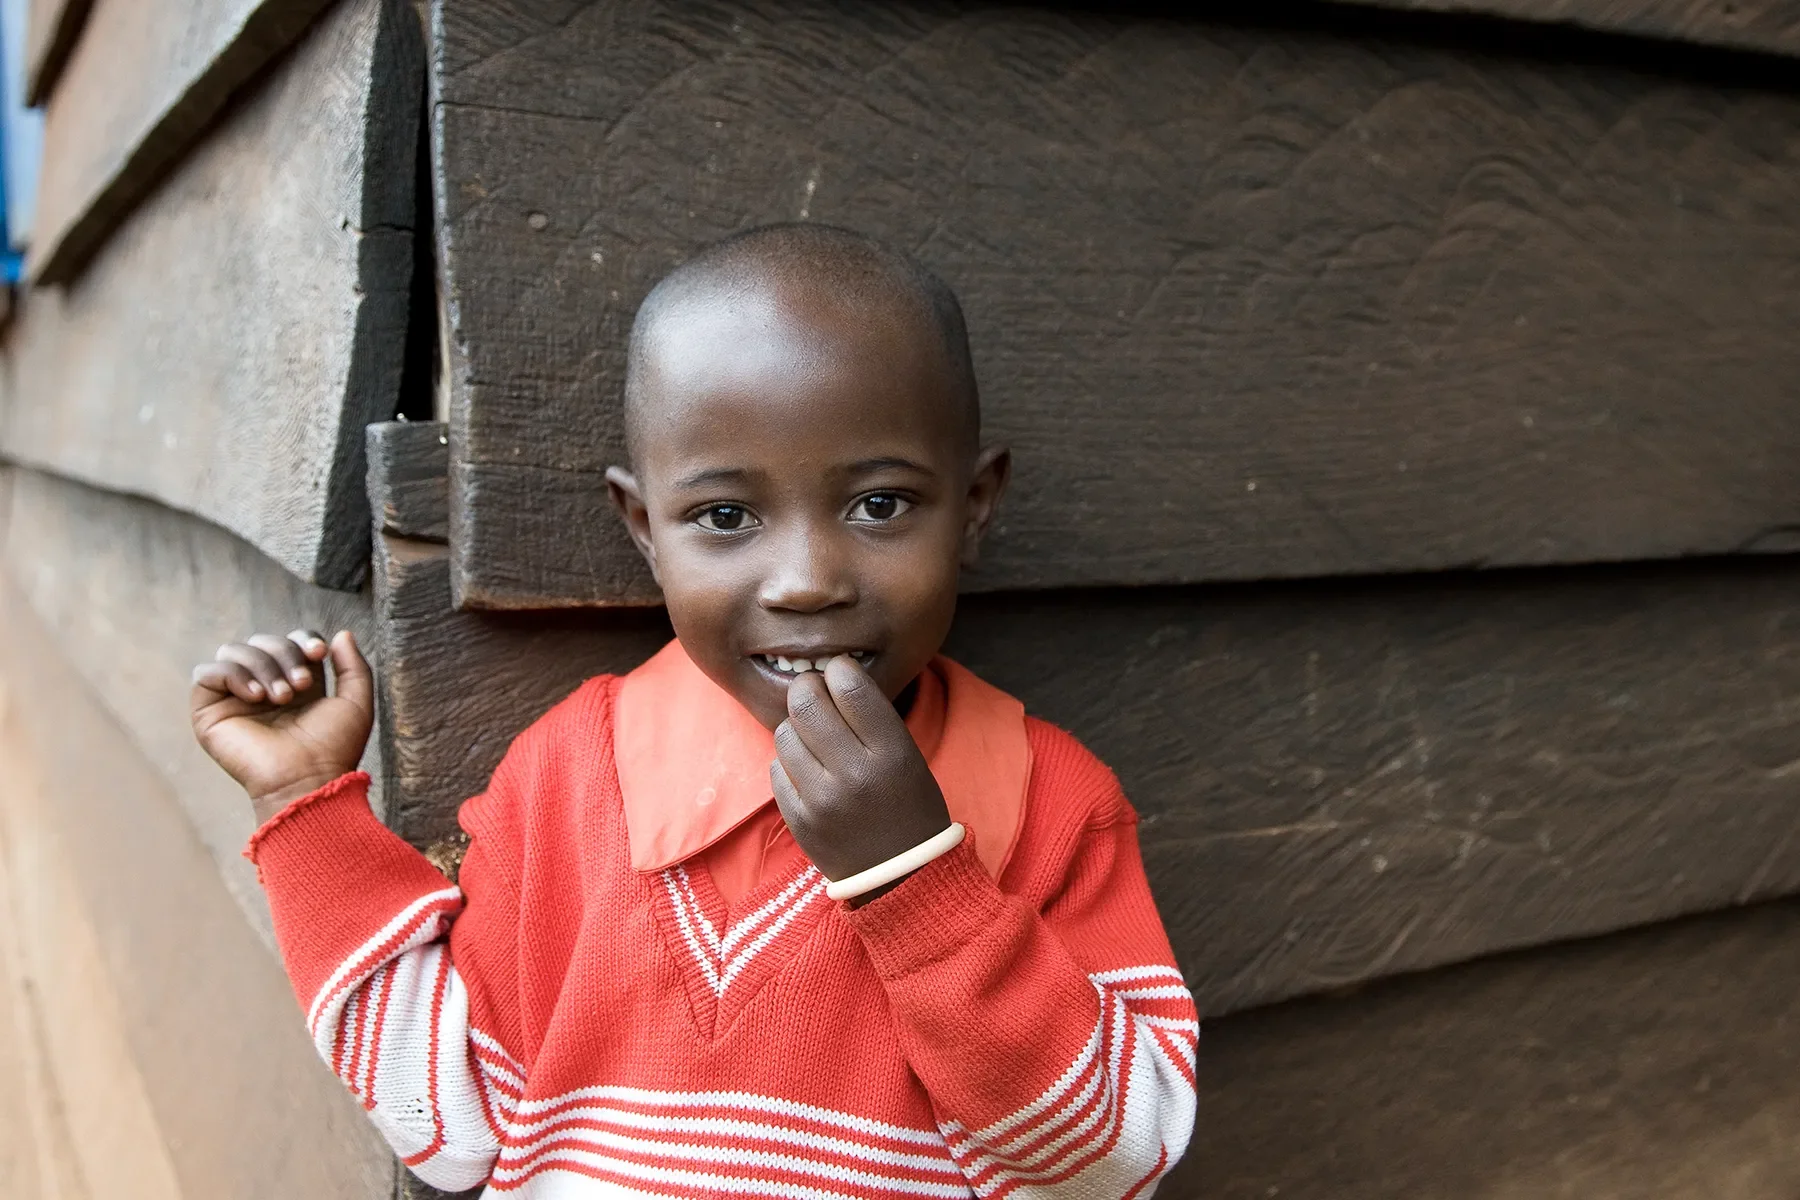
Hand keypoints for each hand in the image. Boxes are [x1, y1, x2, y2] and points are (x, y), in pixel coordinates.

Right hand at [190, 629, 373, 823]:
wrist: (307, 780)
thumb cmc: (333, 749)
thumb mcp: (355, 703)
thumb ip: (353, 667)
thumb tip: (341, 634)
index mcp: (294, 683)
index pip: (289, 640)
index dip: (302, 639)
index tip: (318, 654)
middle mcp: (263, 687)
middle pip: (262, 640)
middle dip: (284, 653)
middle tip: (300, 686)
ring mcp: (234, 698)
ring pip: (233, 650)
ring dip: (261, 665)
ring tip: (281, 697)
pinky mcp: (208, 712)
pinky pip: (206, 672)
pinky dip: (233, 675)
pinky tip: (256, 697)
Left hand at [771, 656, 952, 891]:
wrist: (901, 876)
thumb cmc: (910, 807)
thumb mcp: (909, 757)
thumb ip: (871, 718)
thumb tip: (829, 675)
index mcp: (892, 753)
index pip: (851, 687)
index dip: (840, 669)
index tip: (839, 672)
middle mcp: (855, 774)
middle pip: (807, 703)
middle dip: (806, 688)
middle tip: (813, 692)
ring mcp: (822, 800)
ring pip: (785, 732)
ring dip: (795, 726)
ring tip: (812, 737)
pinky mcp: (798, 821)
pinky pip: (777, 769)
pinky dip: (789, 762)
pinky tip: (808, 770)